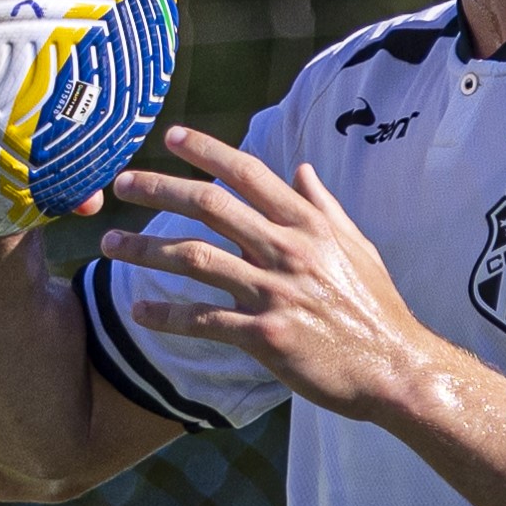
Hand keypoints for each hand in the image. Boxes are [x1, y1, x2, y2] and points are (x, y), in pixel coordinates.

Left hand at [102, 127, 451, 421]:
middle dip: (159, 190)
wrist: (395, 368)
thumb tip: (302, 169)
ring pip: (194, 258)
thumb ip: (324, 206)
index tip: (172, 137)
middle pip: (209, 206)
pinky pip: (203, 319)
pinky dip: (166, 315)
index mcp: (309, 224)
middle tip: (122, 185)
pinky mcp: (265, 335)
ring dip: (145, 250)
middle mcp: (288, 249)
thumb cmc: (377, 308)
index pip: (248, 174)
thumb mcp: (358, 246)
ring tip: (110, 247)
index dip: (207, 151)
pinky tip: (138, 313)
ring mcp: (275, 292)